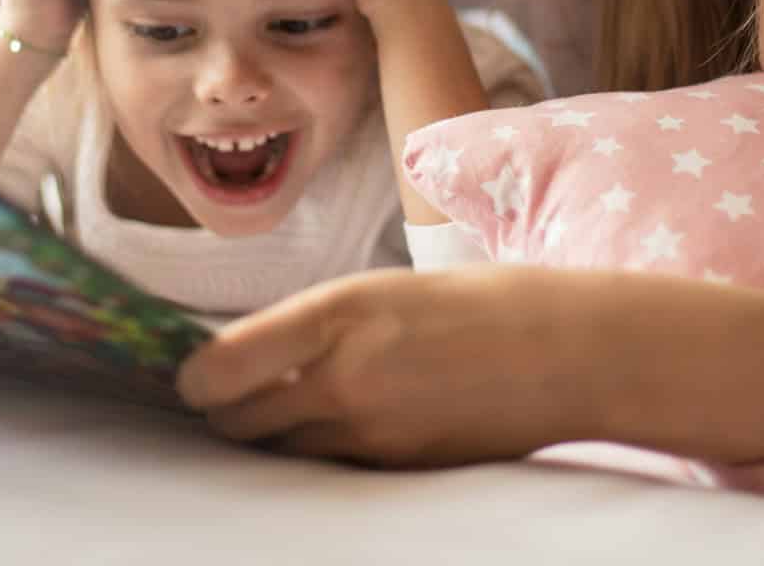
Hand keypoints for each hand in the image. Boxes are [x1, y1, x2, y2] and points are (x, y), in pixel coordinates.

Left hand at [175, 266, 589, 466]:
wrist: (570, 351)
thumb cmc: (480, 305)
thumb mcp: (382, 291)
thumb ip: (315, 326)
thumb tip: (247, 357)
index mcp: (338, 313)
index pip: (219, 367)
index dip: (193, 379)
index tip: (194, 375)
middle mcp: (345, 377)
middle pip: (237, 423)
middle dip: (225, 414)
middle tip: (231, 396)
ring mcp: (372, 434)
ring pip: (278, 456)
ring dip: (270, 439)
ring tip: (287, 412)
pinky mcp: (397, 471)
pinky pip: (328, 472)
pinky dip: (318, 456)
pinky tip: (338, 430)